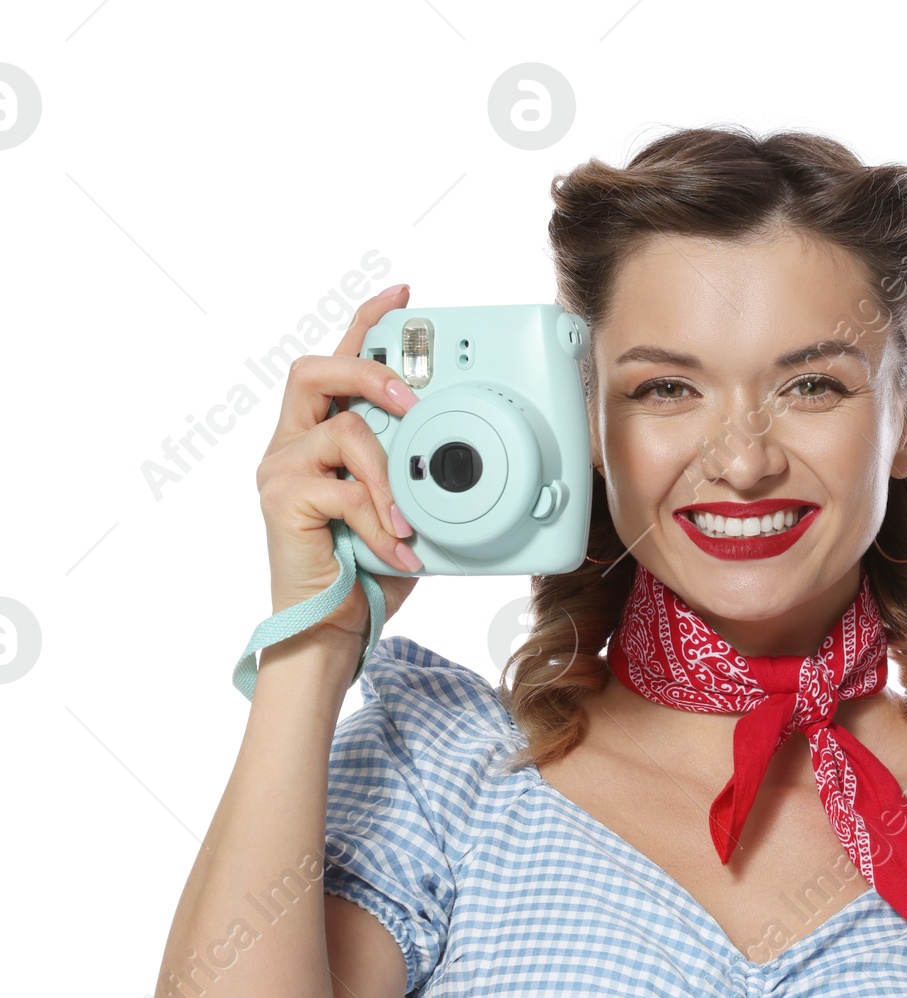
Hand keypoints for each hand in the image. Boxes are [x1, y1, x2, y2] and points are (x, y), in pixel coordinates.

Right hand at [255, 281, 423, 625]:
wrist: (332, 630)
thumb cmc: (368, 573)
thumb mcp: (404, 512)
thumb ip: (415, 476)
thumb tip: (463, 457)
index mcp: (319, 437)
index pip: (337, 363)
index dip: (368, 324)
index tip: (405, 296)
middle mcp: (292, 444)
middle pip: (316, 372)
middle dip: (370, 374)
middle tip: (410, 401)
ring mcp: (281, 469)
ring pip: (343, 432)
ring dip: (388, 474)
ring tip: (406, 519)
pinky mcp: (281, 500)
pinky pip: (342, 489)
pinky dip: (378, 519)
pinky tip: (397, 549)